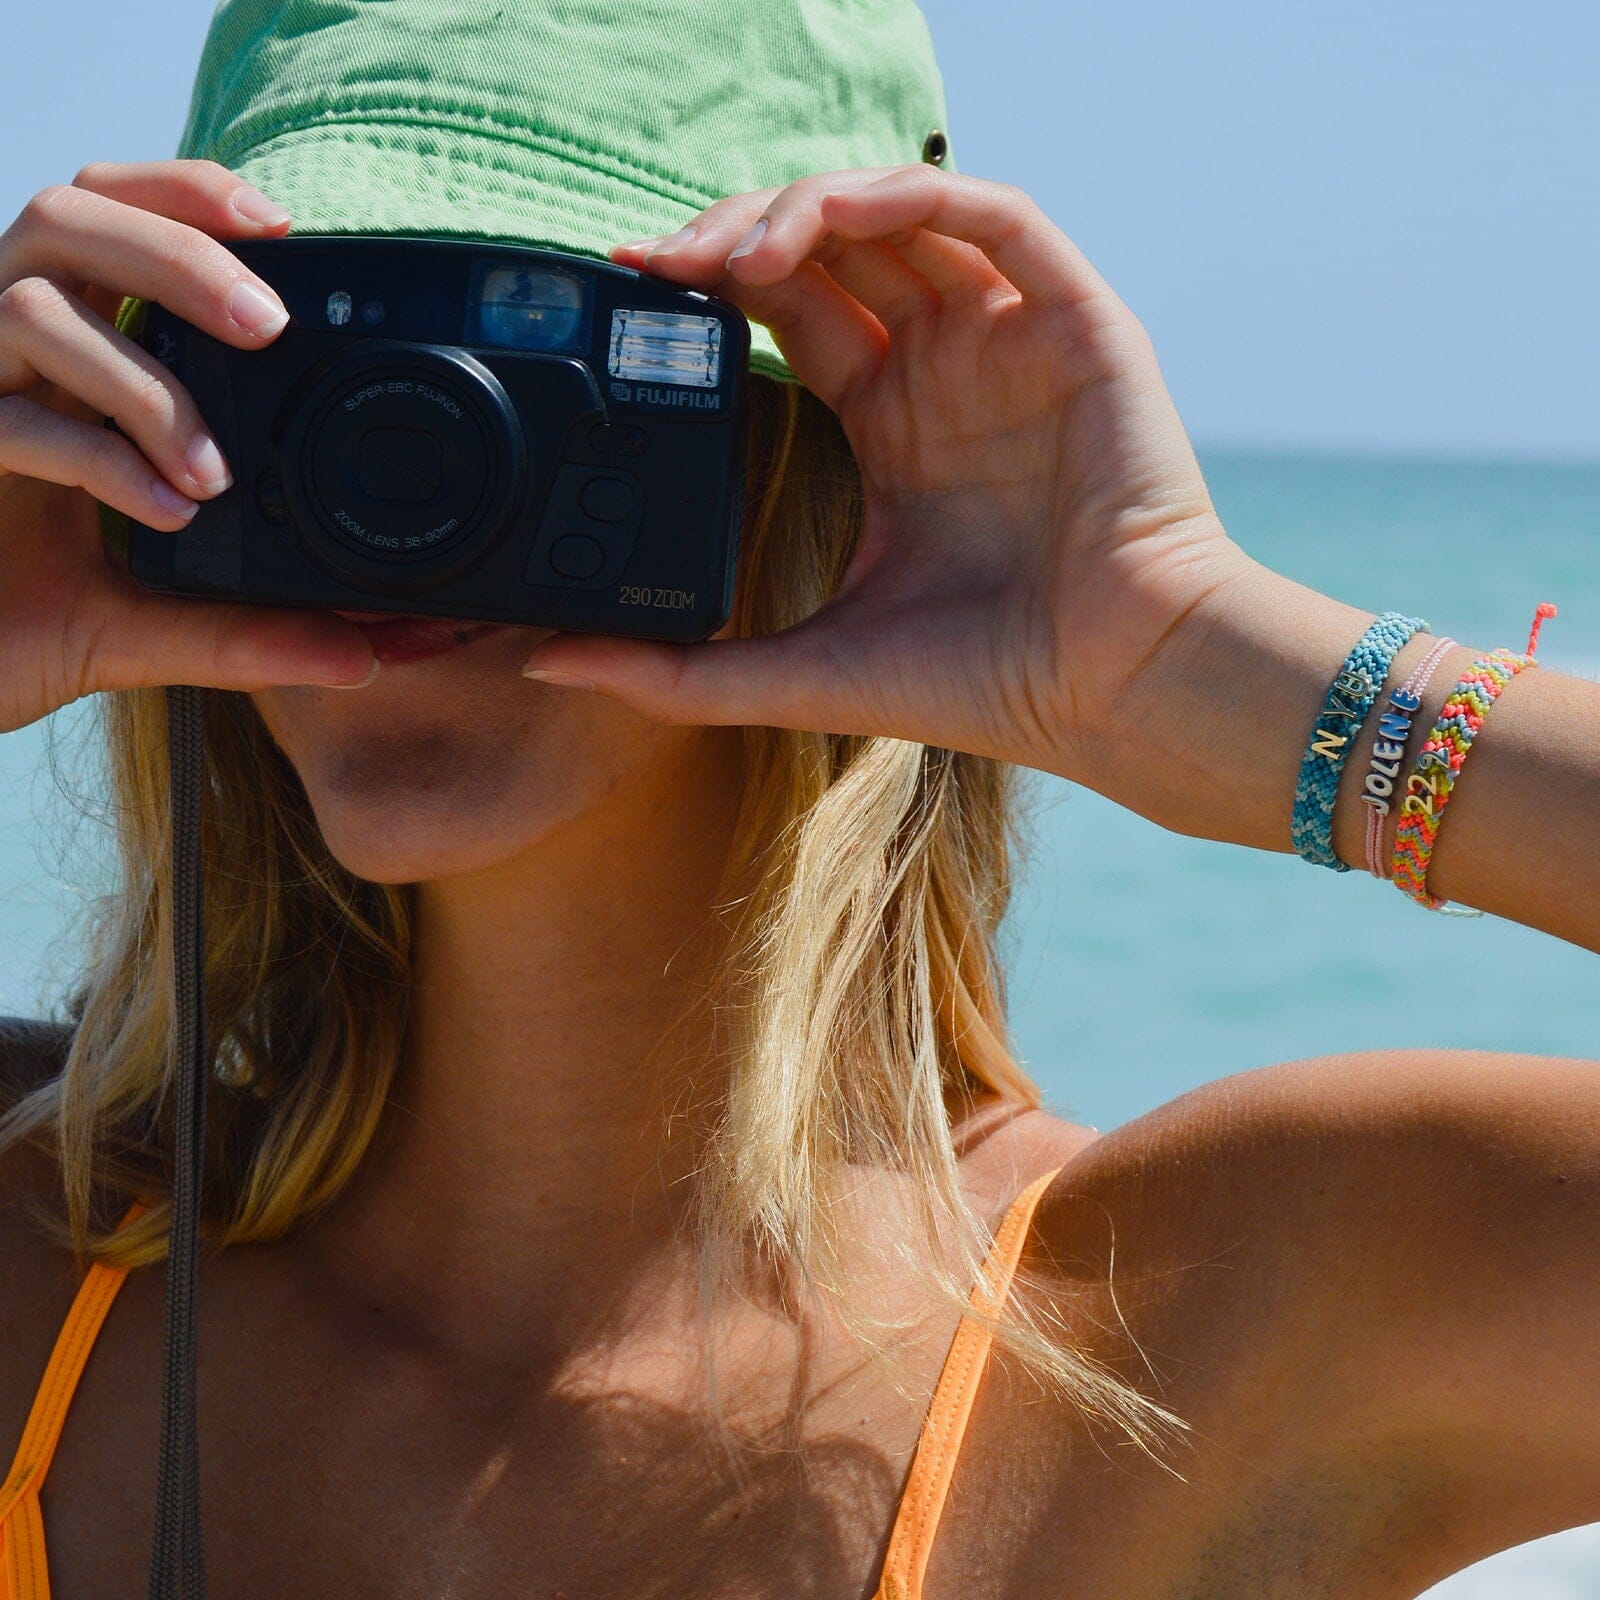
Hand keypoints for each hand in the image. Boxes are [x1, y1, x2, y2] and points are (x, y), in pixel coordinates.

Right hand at [0, 159, 376, 734]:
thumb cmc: (21, 619)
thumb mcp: (155, 620)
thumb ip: (251, 630)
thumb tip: (367, 657)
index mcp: (63, 355)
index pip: (109, 219)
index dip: (182, 195)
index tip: (281, 226)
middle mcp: (6, 350)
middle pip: (66, 218)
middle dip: (175, 252)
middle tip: (266, 324)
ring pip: (30, 303)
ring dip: (143, 384)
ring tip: (214, 476)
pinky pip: (6, 418)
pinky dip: (97, 457)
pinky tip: (164, 512)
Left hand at [521, 164, 1252, 780]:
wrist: (1111, 687)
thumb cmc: (982, 681)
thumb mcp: (802, 666)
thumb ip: (679, 668)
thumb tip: (553, 659)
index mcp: (894, 428)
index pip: (792, 315)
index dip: (713, 288)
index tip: (634, 289)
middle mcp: (947, 370)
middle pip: (830, 253)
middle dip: (738, 237)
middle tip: (663, 263)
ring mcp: (1010, 338)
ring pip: (899, 215)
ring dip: (806, 209)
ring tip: (731, 255)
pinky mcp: (1074, 319)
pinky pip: (992, 215)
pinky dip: (909, 197)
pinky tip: (830, 224)